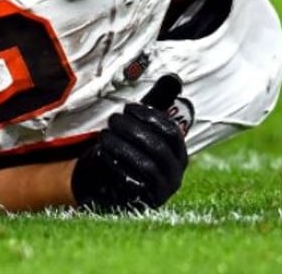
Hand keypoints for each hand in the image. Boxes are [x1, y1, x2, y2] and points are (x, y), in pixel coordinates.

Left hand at [71, 74, 187, 211]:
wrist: (110, 185)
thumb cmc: (130, 149)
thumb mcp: (145, 128)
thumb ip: (158, 106)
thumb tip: (173, 78)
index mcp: (179, 153)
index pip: (171, 130)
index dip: (149, 116)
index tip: (128, 107)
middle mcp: (175, 173)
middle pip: (157, 146)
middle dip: (132, 130)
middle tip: (112, 120)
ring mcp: (161, 190)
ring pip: (145, 165)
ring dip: (121, 146)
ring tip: (104, 134)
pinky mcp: (143, 202)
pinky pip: (131, 182)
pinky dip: (115, 165)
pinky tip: (101, 153)